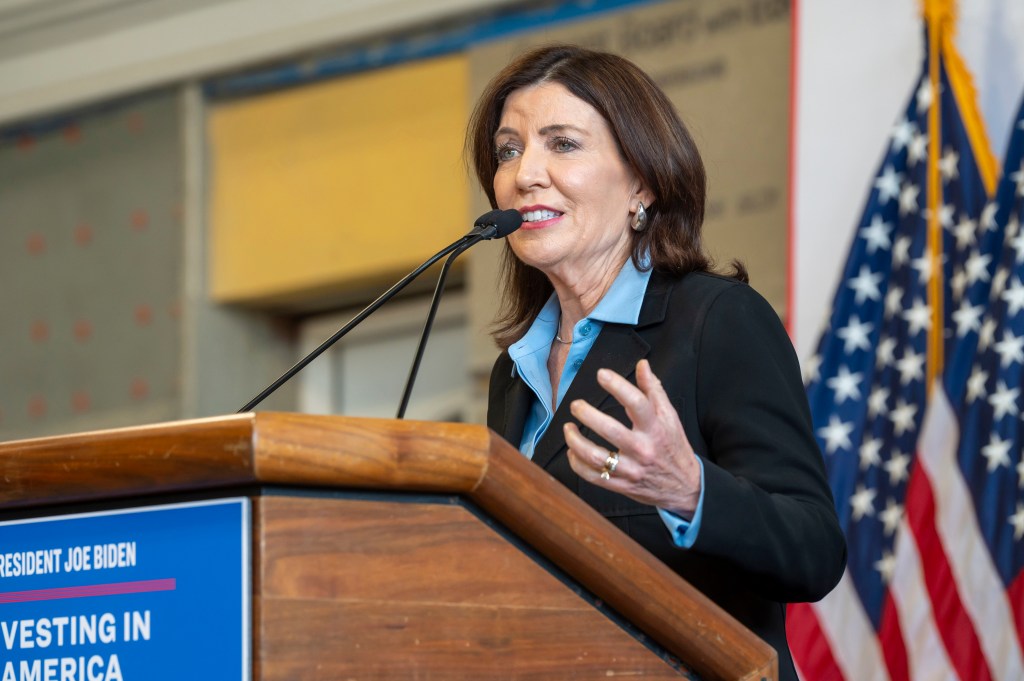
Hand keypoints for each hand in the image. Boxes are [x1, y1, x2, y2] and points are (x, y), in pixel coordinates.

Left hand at [563, 359, 700, 516]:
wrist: (685, 486)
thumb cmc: (673, 446)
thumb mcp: (670, 416)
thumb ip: (654, 390)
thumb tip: (642, 365)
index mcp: (656, 428)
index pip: (637, 403)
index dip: (618, 386)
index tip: (602, 374)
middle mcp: (643, 449)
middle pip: (611, 431)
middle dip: (588, 415)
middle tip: (576, 405)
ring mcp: (631, 469)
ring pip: (597, 457)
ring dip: (576, 441)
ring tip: (568, 428)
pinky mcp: (622, 485)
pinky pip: (594, 476)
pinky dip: (578, 464)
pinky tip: (573, 451)